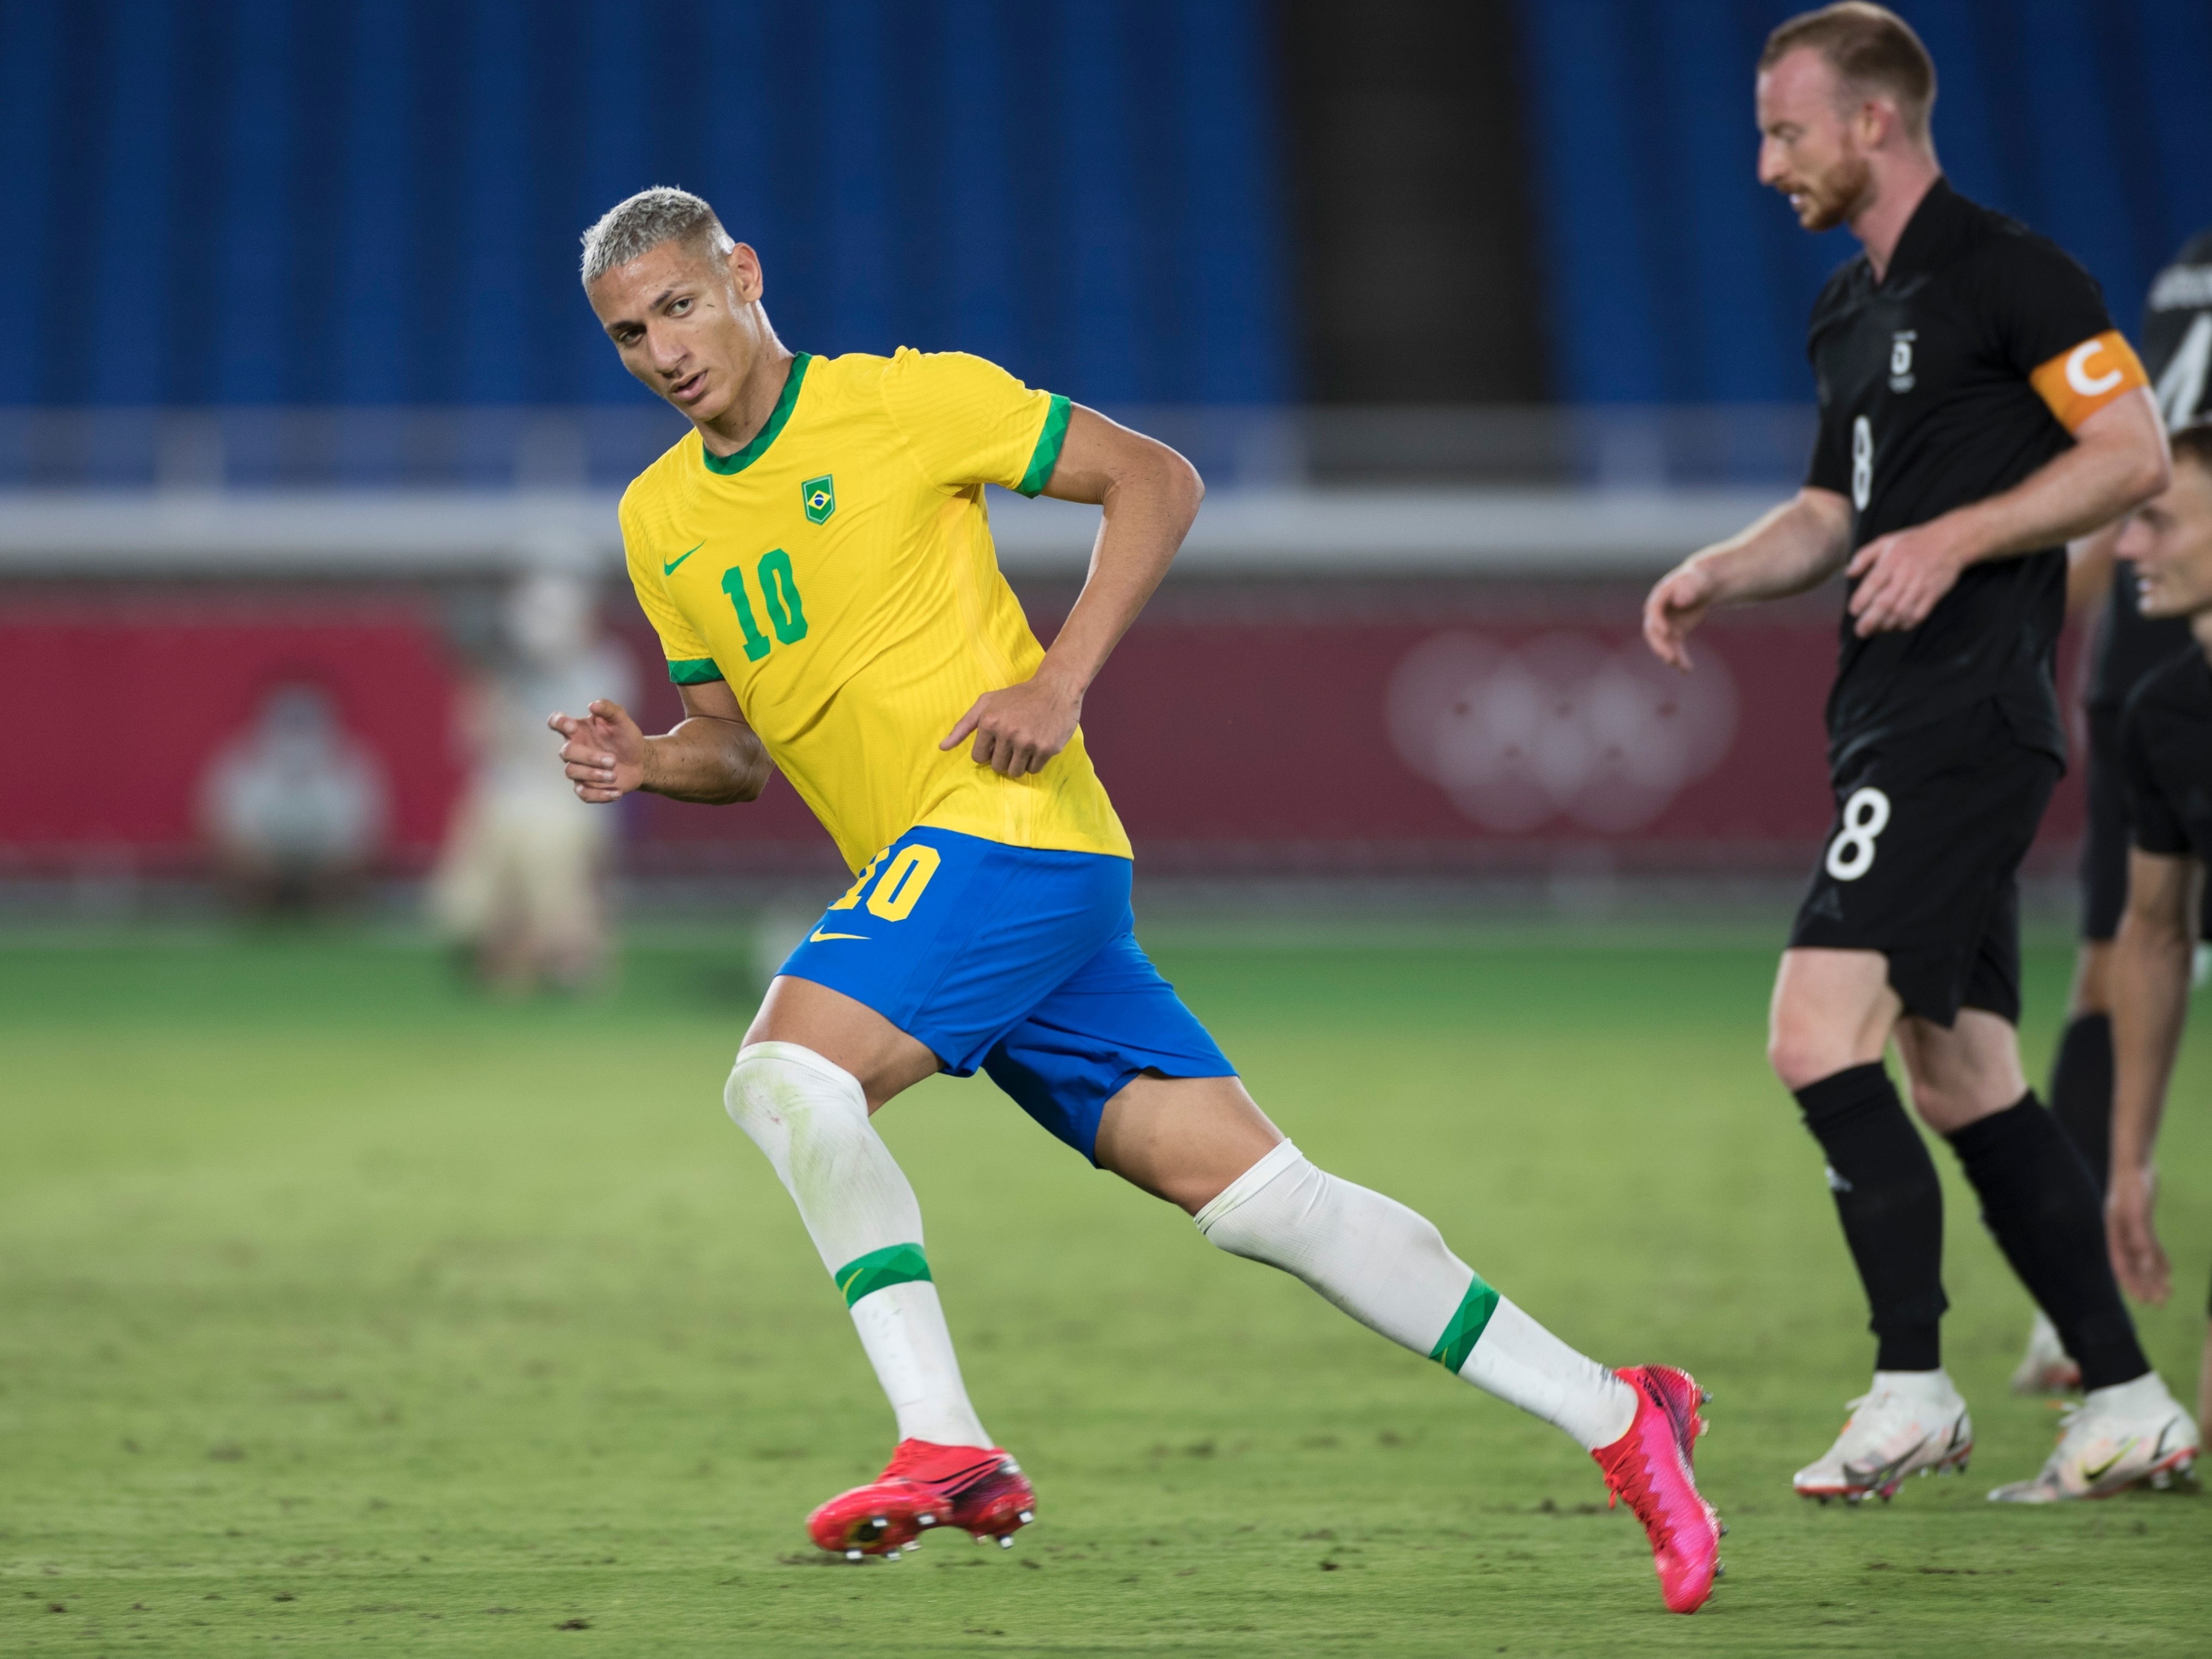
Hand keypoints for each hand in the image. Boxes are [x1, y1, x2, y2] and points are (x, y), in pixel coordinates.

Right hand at [549, 699, 645, 801]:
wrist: (641, 760)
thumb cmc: (626, 737)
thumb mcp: (621, 720)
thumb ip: (609, 709)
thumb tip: (593, 705)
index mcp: (578, 729)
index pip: (556, 722)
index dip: (558, 723)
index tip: (573, 727)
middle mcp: (574, 748)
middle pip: (566, 752)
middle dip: (589, 757)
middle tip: (613, 760)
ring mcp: (579, 769)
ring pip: (572, 772)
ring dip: (594, 775)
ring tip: (615, 774)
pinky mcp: (587, 787)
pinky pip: (584, 794)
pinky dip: (600, 795)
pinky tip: (618, 792)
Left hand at [940, 673, 1081, 776]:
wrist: (1056, 689)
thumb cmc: (1018, 696)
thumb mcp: (986, 703)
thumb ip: (962, 726)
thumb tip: (942, 747)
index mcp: (989, 722)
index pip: (979, 757)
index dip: (988, 750)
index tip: (998, 740)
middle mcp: (1007, 733)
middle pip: (997, 766)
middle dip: (1003, 757)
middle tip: (1014, 741)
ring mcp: (1028, 742)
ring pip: (1014, 772)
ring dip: (1018, 762)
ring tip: (1025, 744)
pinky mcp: (1047, 749)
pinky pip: (1033, 770)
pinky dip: (1034, 762)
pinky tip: (1037, 743)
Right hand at [1643, 560, 1718, 670]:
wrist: (1702, 585)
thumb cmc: (1698, 580)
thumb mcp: (1696, 581)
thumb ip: (1688, 589)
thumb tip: (1680, 601)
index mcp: (1659, 597)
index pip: (1653, 610)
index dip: (1658, 621)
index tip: (1665, 632)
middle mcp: (1658, 614)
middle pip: (1654, 632)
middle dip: (1661, 646)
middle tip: (1670, 658)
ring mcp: (1665, 625)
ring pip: (1664, 644)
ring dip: (1671, 656)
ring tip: (1682, 667)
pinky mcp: (1675, 633)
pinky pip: (1675, 648)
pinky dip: (1681, 659)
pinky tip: (1688, 670)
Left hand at [1845, 518, 1972, 635]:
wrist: (1950, 541)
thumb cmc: (1913, 542)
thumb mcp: (1886, 541)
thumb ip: (1864, 556)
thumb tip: (1848, 573)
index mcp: (1892, 561)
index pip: (1873, 583)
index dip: (1861, 600)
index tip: (1854, 611)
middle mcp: (1906, 574)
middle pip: (1886, 603)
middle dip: (1870, 621)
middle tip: (1860, 631)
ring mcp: (1921, 585)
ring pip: (1901, 612)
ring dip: (1887, 625)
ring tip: (1875, 630)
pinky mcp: (1934, 594)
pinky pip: (1919, 614)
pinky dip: (1906, 624)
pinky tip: (1896, 626)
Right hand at [2107, 1164, 2169, 1304]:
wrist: (2135, 1164)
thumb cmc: (2132, 1186)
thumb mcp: (2136, 1211)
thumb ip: (2141, 1238)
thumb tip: (2147, 1265)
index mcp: (2114, 1233)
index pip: (2121, 1265)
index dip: (2132, 1283)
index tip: (2143, 1300)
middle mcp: (2121, 1235)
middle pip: (2133, 1266)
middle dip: (2146, 1285)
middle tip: (2159, 1303)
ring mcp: (2132, 1230)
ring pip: (2144, 1259)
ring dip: (2155, 1276)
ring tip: (2167, 1294)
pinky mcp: (2143, 1224)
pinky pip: (2151, 1248)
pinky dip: (2159, 1260)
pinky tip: (2168, 1273)